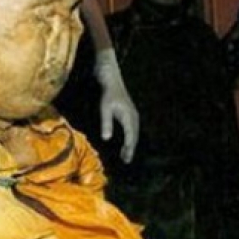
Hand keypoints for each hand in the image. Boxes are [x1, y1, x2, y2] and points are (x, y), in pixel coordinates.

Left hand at [94, 49, 138, 163]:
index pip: (130, 138)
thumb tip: (106, 138)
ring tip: (125, 154)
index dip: (129, 149)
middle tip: (126, 161)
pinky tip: (125, 141)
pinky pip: (131, 128)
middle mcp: (133, 116)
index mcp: (129, 117)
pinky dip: (129, 137)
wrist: (110, 77)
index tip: (126, 160)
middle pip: (134, 137)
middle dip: (131, 149)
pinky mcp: (129, 112)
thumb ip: (106, 123)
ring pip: (134, 133)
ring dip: (130, 144)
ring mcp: (132, 114)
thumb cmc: (107, 92)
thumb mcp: (104, 108)